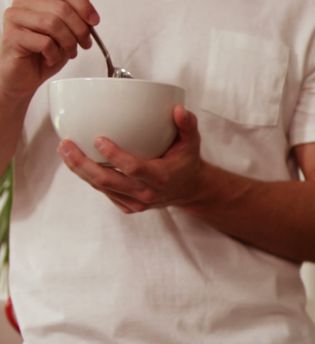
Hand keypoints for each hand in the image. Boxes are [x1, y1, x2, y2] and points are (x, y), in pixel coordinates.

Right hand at [0, 0, 97, 101]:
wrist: (24, 76)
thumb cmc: (42, 54)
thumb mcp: (65, 34)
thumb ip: (76, 22)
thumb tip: (91, 18)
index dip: (83, 7)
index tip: (94, 21)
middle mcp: (23, 4)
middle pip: (61, 8)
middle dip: (79, 29)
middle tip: (84, 43)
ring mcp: (15, 19)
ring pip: (52, 23)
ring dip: (68, 43)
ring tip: (68, 52)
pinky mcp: (13, 37)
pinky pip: (44, 42)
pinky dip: (54, 54)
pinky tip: (50, 58)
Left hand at [58, 105, 209, 213]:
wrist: (189, 190)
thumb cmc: (187, 162)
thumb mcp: (192, 143)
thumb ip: (187, 125)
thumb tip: (178, 109)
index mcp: (160, 177)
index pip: (133, 168)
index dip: (114, 156)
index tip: (98, 139)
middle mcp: (146, 193)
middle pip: (108, 181)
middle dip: (83, 163)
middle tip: (66, 145)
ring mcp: (136, 203)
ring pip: (101, 187)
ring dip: (80, 170)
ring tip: (65, 150)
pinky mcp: (129, 207)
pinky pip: (105, 193)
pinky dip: (90, 178)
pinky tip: (78, 163)